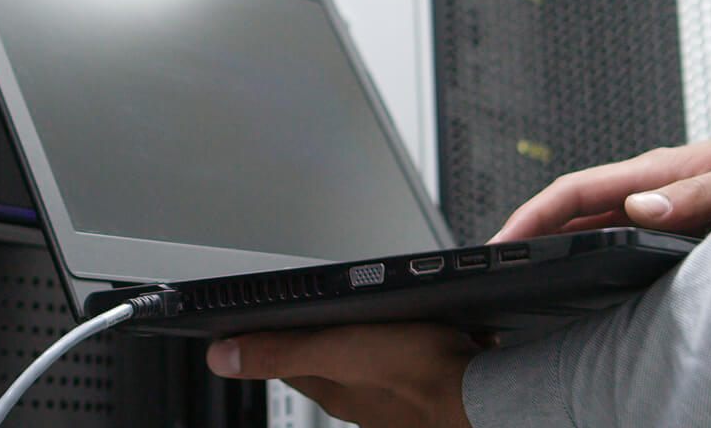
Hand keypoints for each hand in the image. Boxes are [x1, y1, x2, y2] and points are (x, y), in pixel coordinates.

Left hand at [206, 324, 478, 427]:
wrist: (489, 396)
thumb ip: (281, 349)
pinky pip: (404, 364)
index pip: (284, 360)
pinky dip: (404, 348)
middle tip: (311, 310)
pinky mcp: (428, 390)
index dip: (269, 335)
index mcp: (331, 387)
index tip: (256, 318)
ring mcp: (393, 400)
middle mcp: (358, 400)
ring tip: (364, 316)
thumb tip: (221, 356)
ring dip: (361, 340)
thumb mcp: (339, 348)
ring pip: (363, 363)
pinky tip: (418, 334)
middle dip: (317, 334)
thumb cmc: (422, 372)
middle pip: (323, 362)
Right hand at [491, 127, 710, 241]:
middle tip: (498, 262)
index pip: (574, 190)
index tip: (503, 241)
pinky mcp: (674, 210)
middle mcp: (652, 181)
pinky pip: (617, 226)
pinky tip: (581, 262)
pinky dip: (587, 242)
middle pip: (573, 205)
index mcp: (658, 170)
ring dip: (556, 236)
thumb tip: (639, 208)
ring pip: (592, 216)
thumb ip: (697, 194)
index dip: (531, 215)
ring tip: (526, 264)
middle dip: (530, 228)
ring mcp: (660, 195)